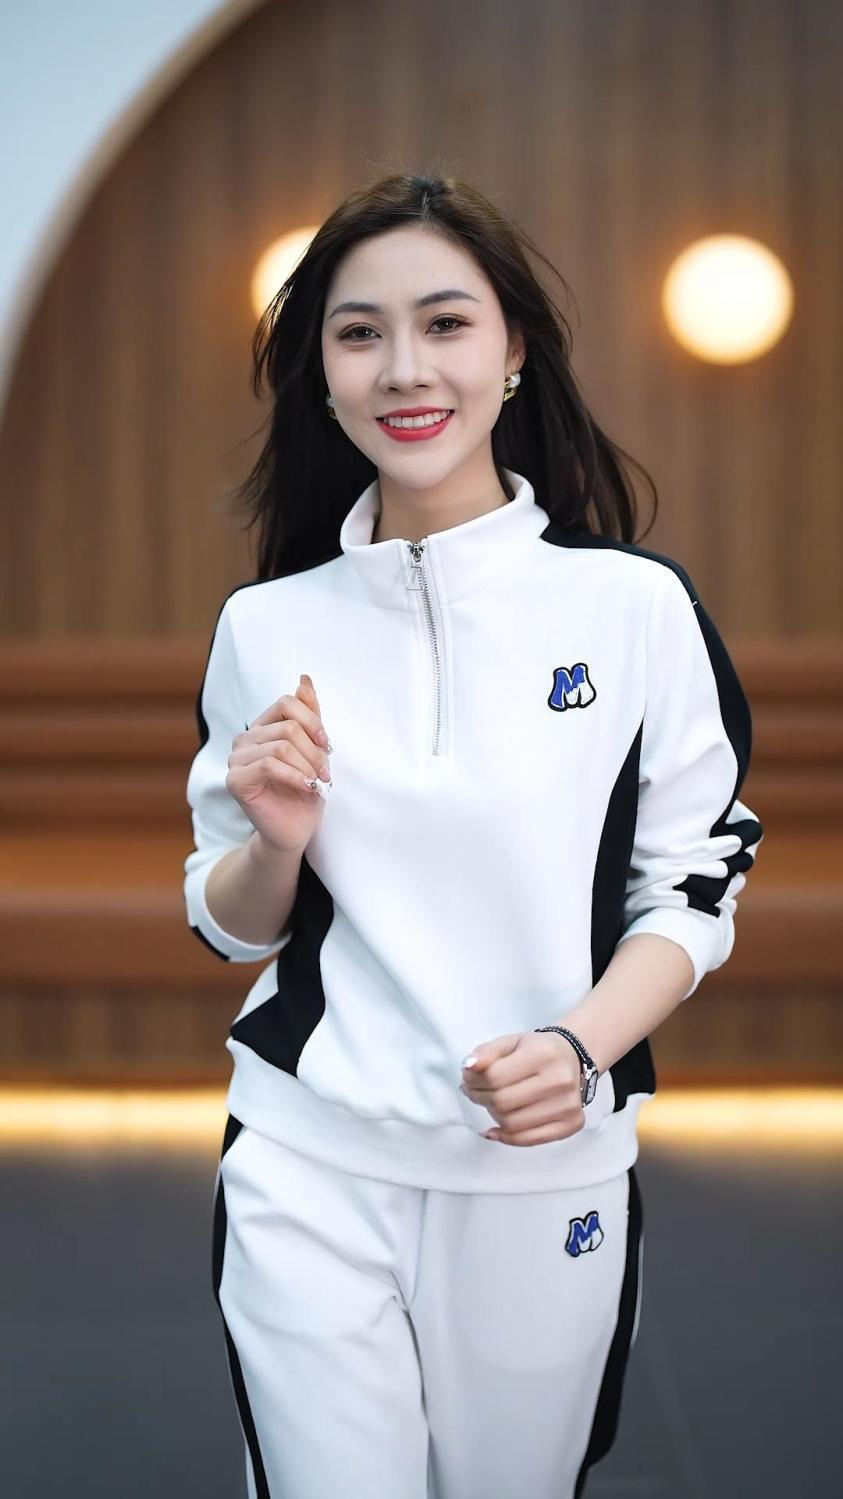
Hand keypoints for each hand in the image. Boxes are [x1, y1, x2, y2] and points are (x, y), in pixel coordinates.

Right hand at [225, 673, 331, 853]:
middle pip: (287, 727)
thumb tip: (304, 679)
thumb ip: (309, 716)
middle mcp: (244, 739)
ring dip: (308, 766)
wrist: (294, 831)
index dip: (312, 721)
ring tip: (318, 783)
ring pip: (281, 747)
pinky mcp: (235, 780)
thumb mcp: (313, 749)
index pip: (286, 703)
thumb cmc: (304, 791)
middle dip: (314, 751)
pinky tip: (307, 788)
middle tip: (326, 773)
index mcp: (261, 727)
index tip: (328, 745)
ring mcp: (235, 759)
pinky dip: (295, 777)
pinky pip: (269, 766)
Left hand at [459, 1031, 584, 1145]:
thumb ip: (487, 1052)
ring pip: (512, 1124)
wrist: (572, 1058)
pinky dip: (507, 1137)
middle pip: (502, 1102)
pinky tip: (496, 1128)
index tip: (467, 1080)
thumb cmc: (537, 1050)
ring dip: (492, 1116)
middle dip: (479, 1098)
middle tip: (473, 1092)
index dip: (472, 1081)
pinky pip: (529, 1140)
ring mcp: (568, 1104)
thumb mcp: (511, 1042)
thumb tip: (468, 1066)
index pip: (494, 1076)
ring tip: (490, 1104)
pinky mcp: (572, 1123)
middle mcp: (560, 1080)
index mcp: (543, 1054)